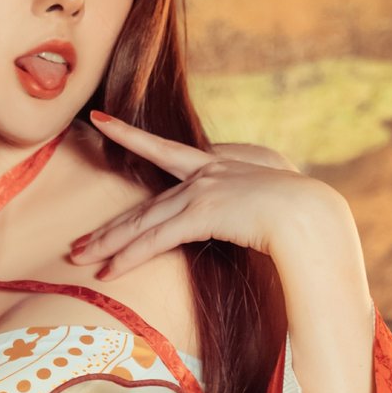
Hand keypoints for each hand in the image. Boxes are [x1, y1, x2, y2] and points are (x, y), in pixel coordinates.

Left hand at [68, 109, 324, 277]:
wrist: (312, 214)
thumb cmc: (303, 213)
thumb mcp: (274, 192)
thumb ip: (251, 197)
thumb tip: (247, 213)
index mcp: (218, 165)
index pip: (165, 150)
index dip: (129, 135)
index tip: (100, 122)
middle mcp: (204, 172)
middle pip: (145, 203)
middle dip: (108, 228)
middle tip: (78, 243)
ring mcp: (201, 190)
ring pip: (143, 222)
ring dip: (109, 245)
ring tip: (81, 259)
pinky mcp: (202, 212)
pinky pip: (156, 239)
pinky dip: (129, 256)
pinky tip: (109, 270)